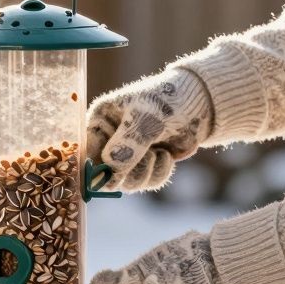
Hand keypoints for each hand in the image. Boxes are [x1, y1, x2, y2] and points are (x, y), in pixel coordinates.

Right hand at [87, 70, 211, 190]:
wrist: (199, 105)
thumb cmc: (168, 101)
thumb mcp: (148, 117)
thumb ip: (129, 143)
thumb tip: (110, 169)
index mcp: (100, 122)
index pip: (85, 152)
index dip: (93, 169)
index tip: (108, 178)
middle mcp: (108, 141)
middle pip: (104, 174)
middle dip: (127, 172)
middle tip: (148, 157)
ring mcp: (127, 156)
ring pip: (126, 183)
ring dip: (146, 172)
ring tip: (160, 153)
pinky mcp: (145, 165)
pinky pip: (145, 183)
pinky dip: (158, 174)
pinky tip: (167, 156)